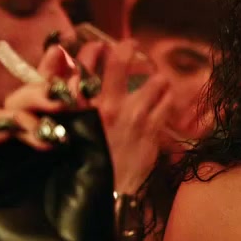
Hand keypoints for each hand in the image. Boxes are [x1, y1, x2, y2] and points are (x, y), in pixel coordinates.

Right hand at [76, 40, 173, 194]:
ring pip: (154, 81)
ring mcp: (133, 117)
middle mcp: (107, 107)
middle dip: (127, 49)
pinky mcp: (152, 130)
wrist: (104, 194)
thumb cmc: (85, 164)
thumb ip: (75, 109)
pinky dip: (168, 98)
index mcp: (81, 107)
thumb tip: (77, 89)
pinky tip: (165, 101)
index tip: (100, 46)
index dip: (92, 50)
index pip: (84, 66)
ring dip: (156, 79)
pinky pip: (167, 103)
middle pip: (119, 62)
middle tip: (131, 46)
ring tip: (156, 81)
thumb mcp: (72, 133)